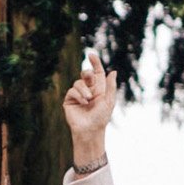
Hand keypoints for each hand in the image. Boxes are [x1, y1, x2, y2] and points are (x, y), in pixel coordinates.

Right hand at [63, 49, 117, 168]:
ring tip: (89, 99)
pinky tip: (84, 103)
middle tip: (88, 77)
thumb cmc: (101, 117)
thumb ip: (110, 86)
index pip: (97, 73)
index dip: (95, 63)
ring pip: (78, 82)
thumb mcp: (109, 100)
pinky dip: (79, 95)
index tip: (91, 54)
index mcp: (99, 89)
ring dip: (84, 89)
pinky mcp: (69, 100)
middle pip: (86, 74)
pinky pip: (72, 90)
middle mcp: (88, 90)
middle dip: (87, 73)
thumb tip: (113, 71)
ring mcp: (78, 95)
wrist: (90, 130)